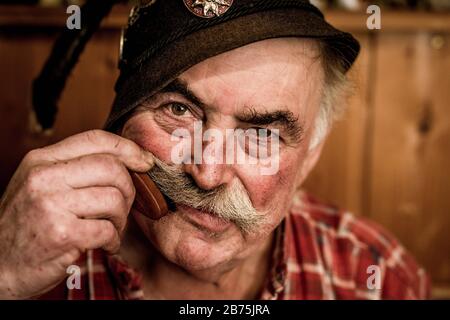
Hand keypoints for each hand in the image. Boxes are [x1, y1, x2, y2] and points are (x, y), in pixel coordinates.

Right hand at [0, 130, 153, 298]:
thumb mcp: (41, 186)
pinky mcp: (61, 234)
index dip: (128, 148)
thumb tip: (128, 161)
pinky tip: (105, 245)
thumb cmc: (27, 225)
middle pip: (112, 168)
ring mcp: (50, 205)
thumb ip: (76, 170)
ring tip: (111, 228)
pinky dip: (114, 240)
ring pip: (114, 199)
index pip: (96, 139)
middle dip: (129, 189)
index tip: (145, 162)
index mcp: (40, 160)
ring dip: (122, 219)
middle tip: (123, 207)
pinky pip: (108, 230)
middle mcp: (43, 177)